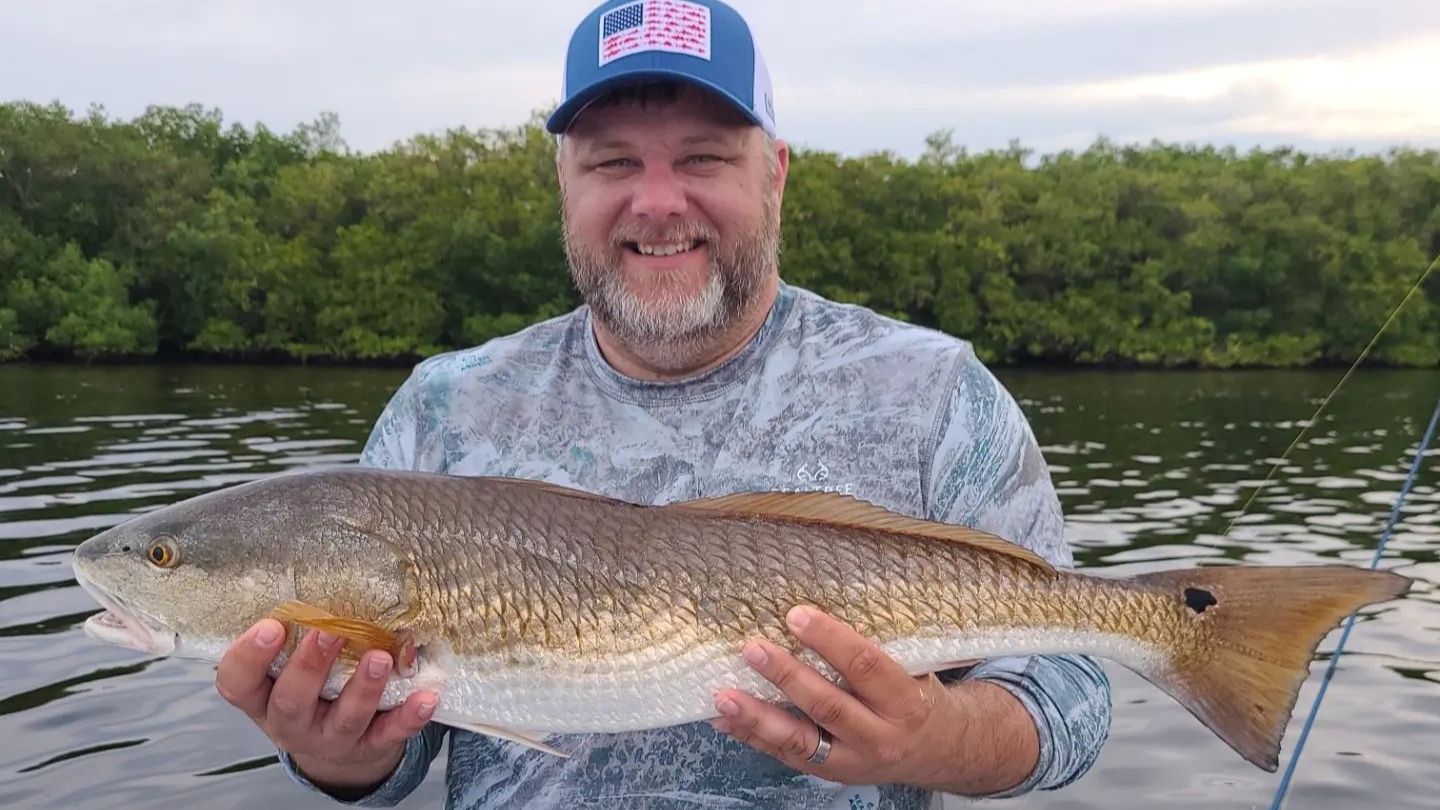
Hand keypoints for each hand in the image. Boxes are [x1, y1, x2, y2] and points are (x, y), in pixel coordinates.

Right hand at [215, 618, 437, 796]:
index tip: (271, 625)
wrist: (335, 750)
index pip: (238, 683)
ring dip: (363, 688)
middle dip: (310, 666)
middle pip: (292, 702)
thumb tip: (320, 577)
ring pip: (345, 718)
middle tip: (329, 631)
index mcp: (262, 699)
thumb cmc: (309, 692)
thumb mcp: (286, 670)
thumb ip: (294, 637)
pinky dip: (408, 717)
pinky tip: (426, 697)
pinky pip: (389, 735)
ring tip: (380, 657)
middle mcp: (291, 724)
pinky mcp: (369, 747)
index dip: (249, 656)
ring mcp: (331, 739)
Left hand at [711, 605, 1035, 793]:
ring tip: (723, 696)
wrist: (938, 750)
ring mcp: (852, 760)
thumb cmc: (916, 694)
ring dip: (758, 717)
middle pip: (828, 705)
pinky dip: (752, 737)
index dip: (831, 639)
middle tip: (752, 648)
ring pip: (800, 741)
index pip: (866, 666)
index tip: (797, 614)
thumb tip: (818, 595)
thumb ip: (875, 642)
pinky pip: (786, 756)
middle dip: (787, 677)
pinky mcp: (830, 774)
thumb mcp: (913, 667)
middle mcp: (880, 735)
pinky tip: (723, 720)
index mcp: (905, 701)